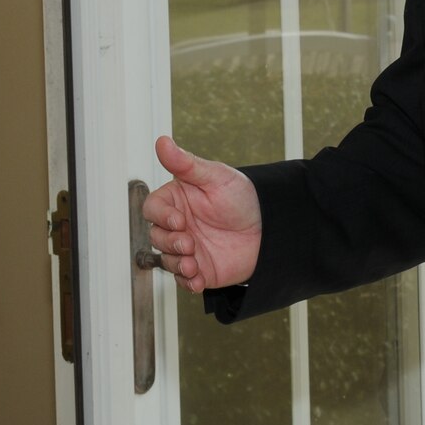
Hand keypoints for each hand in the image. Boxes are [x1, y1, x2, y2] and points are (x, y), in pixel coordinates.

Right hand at [140, 135, 261, 293]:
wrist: (271, 227)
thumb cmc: (242, 197)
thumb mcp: (215, 176)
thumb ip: (186, 163)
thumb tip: (163, 142)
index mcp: (177, 201)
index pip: (153, 209)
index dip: (161, 216)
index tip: (178, 220)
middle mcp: (179, 225)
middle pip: (156, 236)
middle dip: (170, 242)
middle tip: (188, 242)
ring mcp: (188, 248)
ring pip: (167, 260)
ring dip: (177, 264)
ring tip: (193, 264)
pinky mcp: (200, 269)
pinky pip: (184, 280)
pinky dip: (187, 282)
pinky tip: (197, 278)